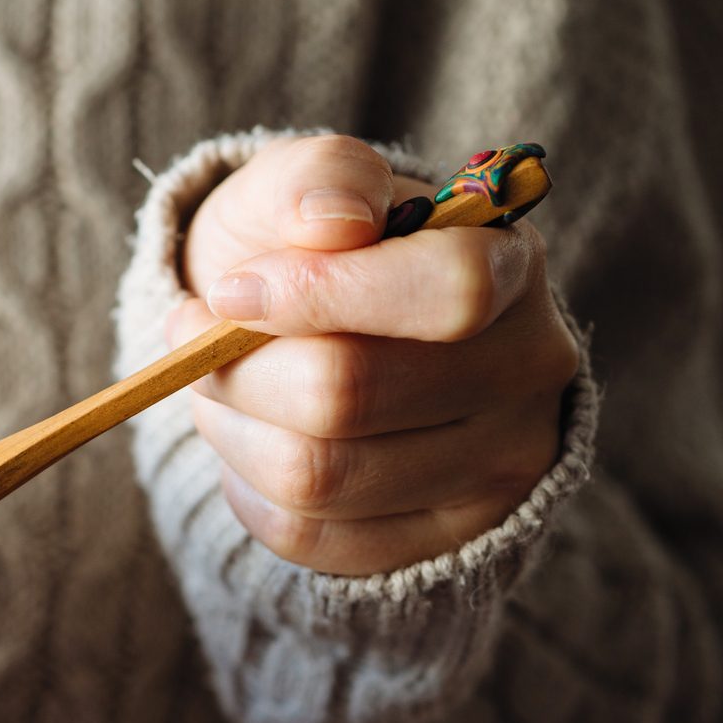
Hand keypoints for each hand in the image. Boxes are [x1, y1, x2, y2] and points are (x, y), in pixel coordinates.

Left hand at [173, 134, 579, 575]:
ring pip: (316, 477)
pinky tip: (254, 443)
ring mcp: (498, 469)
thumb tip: (334, 222)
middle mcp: (528, 371)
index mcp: (510, 265)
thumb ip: (318, 178)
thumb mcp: (301, 188)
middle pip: (349, 396)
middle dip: (238, 370)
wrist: (311, 336)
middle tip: (193, 342)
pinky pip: (307, 536)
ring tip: (223, 390)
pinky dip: (247, 487)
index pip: (445, 291)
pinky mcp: (446, 544)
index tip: (230, 291)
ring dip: (232, 428)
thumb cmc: (307, 250)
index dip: (316, 295)